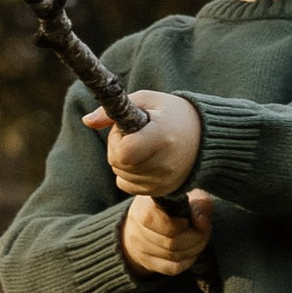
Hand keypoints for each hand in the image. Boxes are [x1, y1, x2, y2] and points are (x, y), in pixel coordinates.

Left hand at [84, 88, 204, 199]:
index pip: (123, 152)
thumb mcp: (146, 100)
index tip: (127, 129)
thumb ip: (113, 110)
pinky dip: (128, 174)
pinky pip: (127, 186)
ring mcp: (165, 181)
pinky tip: (143, 160)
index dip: (117, 140)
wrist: (205, 137)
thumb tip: (86, 121)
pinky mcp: (163, 191)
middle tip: (135, 135)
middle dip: (118, 148)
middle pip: (119, 164)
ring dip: (122, 161)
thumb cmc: (170, 113)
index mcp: (161, 137)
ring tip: (142, 146)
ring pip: (121, 176)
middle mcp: (165, 163)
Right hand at [121, 188, 211, 275]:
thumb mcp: (189, 196)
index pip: (165, 226)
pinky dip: (188, 260)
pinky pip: (172, 268)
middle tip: (204, 230)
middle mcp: (136, 229)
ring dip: (194, 248)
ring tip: (200, 238)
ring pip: (174, 256)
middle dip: (196, 238)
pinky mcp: (148, 262)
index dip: (183, 225)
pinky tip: (192, 250)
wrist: (150, 218)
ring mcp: (140, 248)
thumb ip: (200, 205)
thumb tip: (202, 222)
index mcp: (144, 207)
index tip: (189, 220)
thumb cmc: (174, 205)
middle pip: (172, 243)